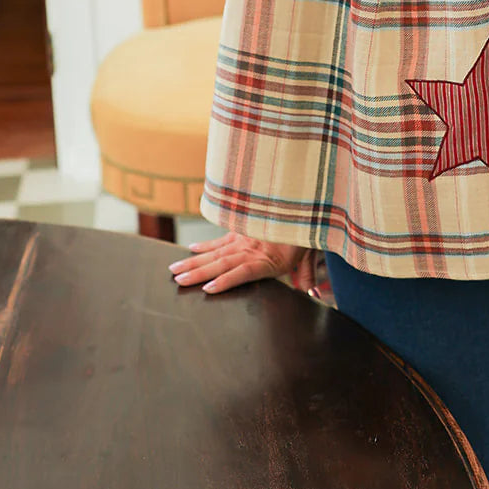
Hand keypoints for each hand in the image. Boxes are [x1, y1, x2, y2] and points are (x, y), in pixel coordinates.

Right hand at [168, 231, 321, 294]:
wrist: (304, 198)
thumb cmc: (307, 228)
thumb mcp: (311, 251)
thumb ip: (308, 272)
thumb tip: (312, 290)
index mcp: (269, 258)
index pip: (244, 271)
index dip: (226, 281)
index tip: (208, 289)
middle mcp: (253, 247)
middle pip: (222, 262)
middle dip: (198, 273)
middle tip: (177, 281)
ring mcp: (245, 237)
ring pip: (216, 251)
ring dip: (194, 261)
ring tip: (175, 269)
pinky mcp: (242, 228)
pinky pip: (221, 238)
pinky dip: (206, 244)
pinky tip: (192, 248)